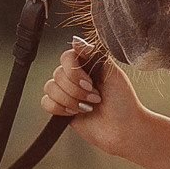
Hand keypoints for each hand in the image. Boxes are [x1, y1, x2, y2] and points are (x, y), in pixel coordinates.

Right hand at [38, 38, 145, 156]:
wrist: (123, 130)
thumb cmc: (123, 101)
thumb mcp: (112, 73)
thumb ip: (93, 55)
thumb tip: (75, 39)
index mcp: (87, 64)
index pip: (66, 57)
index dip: (75, 72)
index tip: (91, 83)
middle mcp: (75, 76)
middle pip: (57, 73)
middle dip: (76, 90)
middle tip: (96, 99)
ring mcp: (67, 92)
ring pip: (50, 87)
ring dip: (70, 100)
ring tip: (88, 108)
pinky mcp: (61, 109)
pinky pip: (45, 102)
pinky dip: (59, 108)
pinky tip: (75, 113)